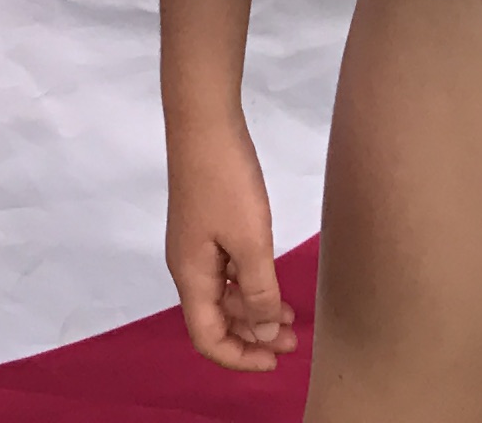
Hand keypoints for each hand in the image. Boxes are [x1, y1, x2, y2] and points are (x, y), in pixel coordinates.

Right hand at [162, 109, 295, 371]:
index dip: (239, 357)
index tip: (276, 359)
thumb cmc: (226, 182)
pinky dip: (250, 284)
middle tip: (294, 340)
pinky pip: (226, 271)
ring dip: (255, 310)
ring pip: (223, 295)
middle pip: (215, 319)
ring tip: (292, 316)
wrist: (204, 123)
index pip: (207, 337)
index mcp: (191, 276)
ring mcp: (196, 245)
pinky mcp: (206, 225)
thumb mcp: (250, 242)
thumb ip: (258, 292)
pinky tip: (273, 281)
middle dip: (253, 336)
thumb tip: (265, 332)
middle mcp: (188, 266)